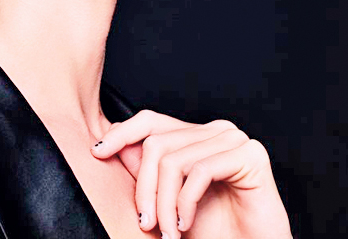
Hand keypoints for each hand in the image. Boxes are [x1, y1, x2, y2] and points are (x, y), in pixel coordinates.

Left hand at [90, 110, 291, 238]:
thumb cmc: (213, 229)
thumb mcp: (168, 198)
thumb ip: (146, 170)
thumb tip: (109, 141)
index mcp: (195, 135)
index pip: (151, 120)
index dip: (122, 133)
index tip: (98, 152)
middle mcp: (214, 130)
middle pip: (157, 144)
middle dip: (145, 188)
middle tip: (146, 223)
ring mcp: (233, 139)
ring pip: (175, 161)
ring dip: (164, 204)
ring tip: (168, 232)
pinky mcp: (250, 154)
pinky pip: (200, 171)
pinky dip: (185, 203)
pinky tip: (186, 224)